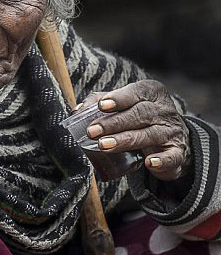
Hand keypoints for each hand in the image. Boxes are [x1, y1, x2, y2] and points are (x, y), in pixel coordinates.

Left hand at [77, 79, 191, 180]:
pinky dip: (161, 160)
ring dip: (125, 140)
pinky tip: (149, 162)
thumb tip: (77, 111)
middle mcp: (164, 110)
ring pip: (149, 135)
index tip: (102, 105)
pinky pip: (171, 156)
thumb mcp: (127, 107)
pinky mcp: (177, 153)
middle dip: (113, 123)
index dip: (119, 98)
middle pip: (139, 114)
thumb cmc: (142, 120)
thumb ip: (102, 104)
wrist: (175, 141)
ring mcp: (172, 132)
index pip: (136, 92)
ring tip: (104, 145)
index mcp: (151, 94)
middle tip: (92, 131)